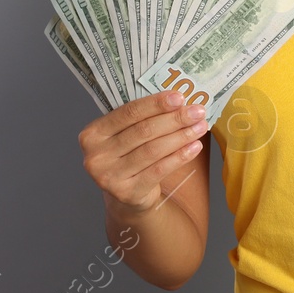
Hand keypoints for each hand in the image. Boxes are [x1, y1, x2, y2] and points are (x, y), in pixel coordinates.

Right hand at [79, 90, 210, 215]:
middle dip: (174, 119)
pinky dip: (180, 157)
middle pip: (143, 131)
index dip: (156, 104)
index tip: (179, 97)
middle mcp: (96, 155)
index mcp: (93, 133)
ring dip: (181, 136)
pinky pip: (159, 170)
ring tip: (200, 127)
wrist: (127, 195)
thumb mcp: (126, 135)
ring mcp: (109, 176)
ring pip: (153, 150)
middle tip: (197, 111)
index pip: (128, 112)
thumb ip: (143, 118)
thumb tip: (179, 101)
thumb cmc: (130, 155)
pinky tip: (195, 147)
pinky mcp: (127, 192)